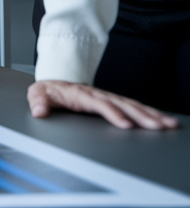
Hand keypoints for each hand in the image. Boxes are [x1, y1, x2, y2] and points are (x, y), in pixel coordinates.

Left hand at [27, 80, 178, 129]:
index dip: (113, 113)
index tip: (126, 124)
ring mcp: (107, 97)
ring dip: (151, 115)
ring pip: (133, 105)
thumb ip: (38, 102)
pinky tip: (163, 120)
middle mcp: (98, 95)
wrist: (55, 81)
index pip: (100, 104)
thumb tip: (38, 110)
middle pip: (123, 105)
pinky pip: (134, 107)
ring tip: (169, 124)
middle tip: (158, 126)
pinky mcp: (113, 101)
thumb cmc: (49, 90)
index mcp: (81, 94)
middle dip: (141, 116)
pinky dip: (149, 113)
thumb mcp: (38, 94)